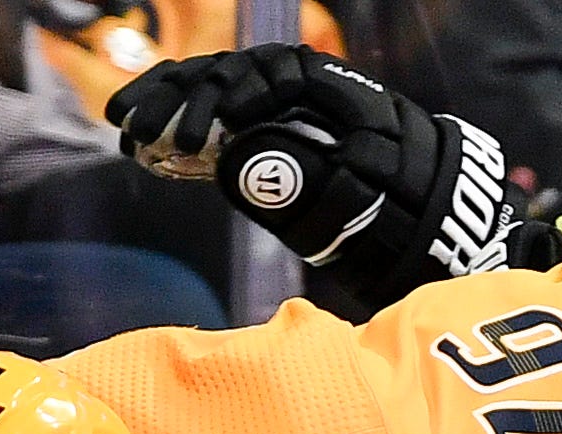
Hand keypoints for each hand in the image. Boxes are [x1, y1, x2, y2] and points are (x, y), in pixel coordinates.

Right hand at [112, 44, 517, 320]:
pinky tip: (139, 135)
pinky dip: (175, 119)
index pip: (276, 74)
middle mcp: (308, 92)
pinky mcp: (267, 136)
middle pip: (236, 73)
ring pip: (217, 88)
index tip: (204, 137)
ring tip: (124, 128)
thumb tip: (238, 162)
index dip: (235, 98)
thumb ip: (307, 183)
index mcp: (339, 95)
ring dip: (167, 104)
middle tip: (141, 132)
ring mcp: (286, 111)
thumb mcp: (367, 204)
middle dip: (184, 99)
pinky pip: (216, 115)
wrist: (438, 231)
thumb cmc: (409, 216)